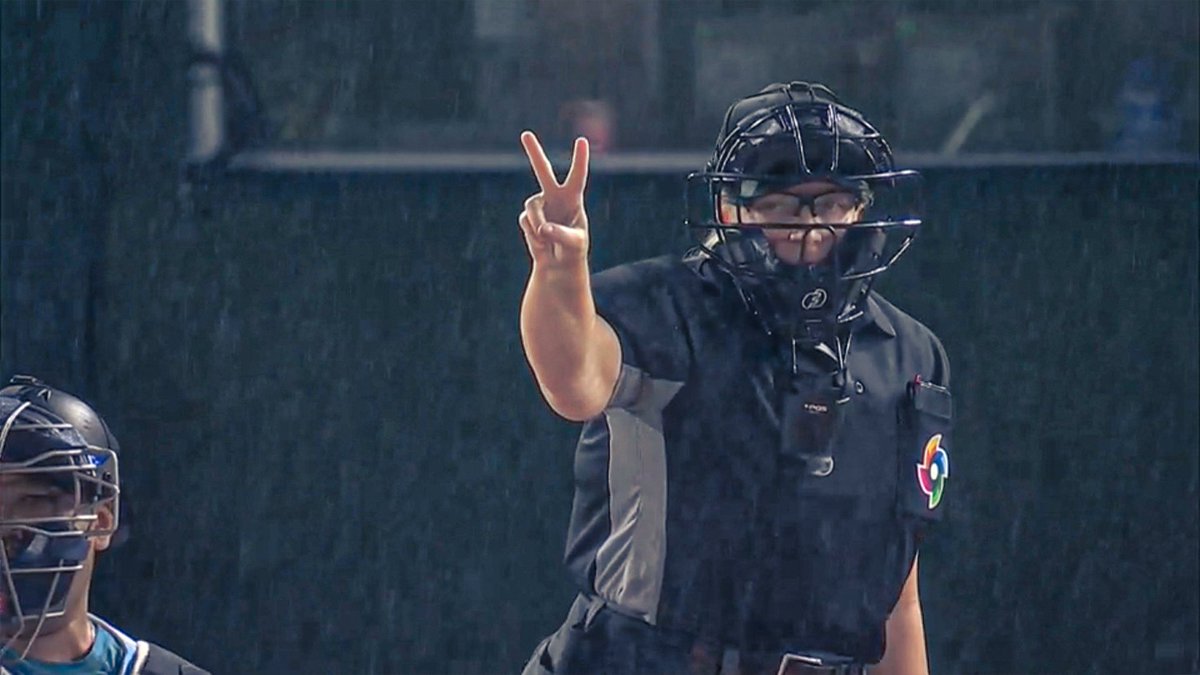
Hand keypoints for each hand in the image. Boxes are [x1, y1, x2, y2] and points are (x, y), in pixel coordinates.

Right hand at [518, 131, 589, 268]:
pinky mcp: (528, 216)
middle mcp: (556, 197)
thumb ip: (561, 235)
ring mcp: (541, 205)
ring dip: (538, 223)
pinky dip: (532, 235)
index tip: (581, 140)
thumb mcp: (575, 244)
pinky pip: (525, 221)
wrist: (559, 263)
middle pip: (543, 171)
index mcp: (573, 199)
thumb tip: (543, 228)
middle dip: (534, 153)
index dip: (579, 159)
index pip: (578, 176)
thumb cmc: (574, 250)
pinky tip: (541, 243)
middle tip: (525, 134)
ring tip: (546, 240)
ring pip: (532, 206)